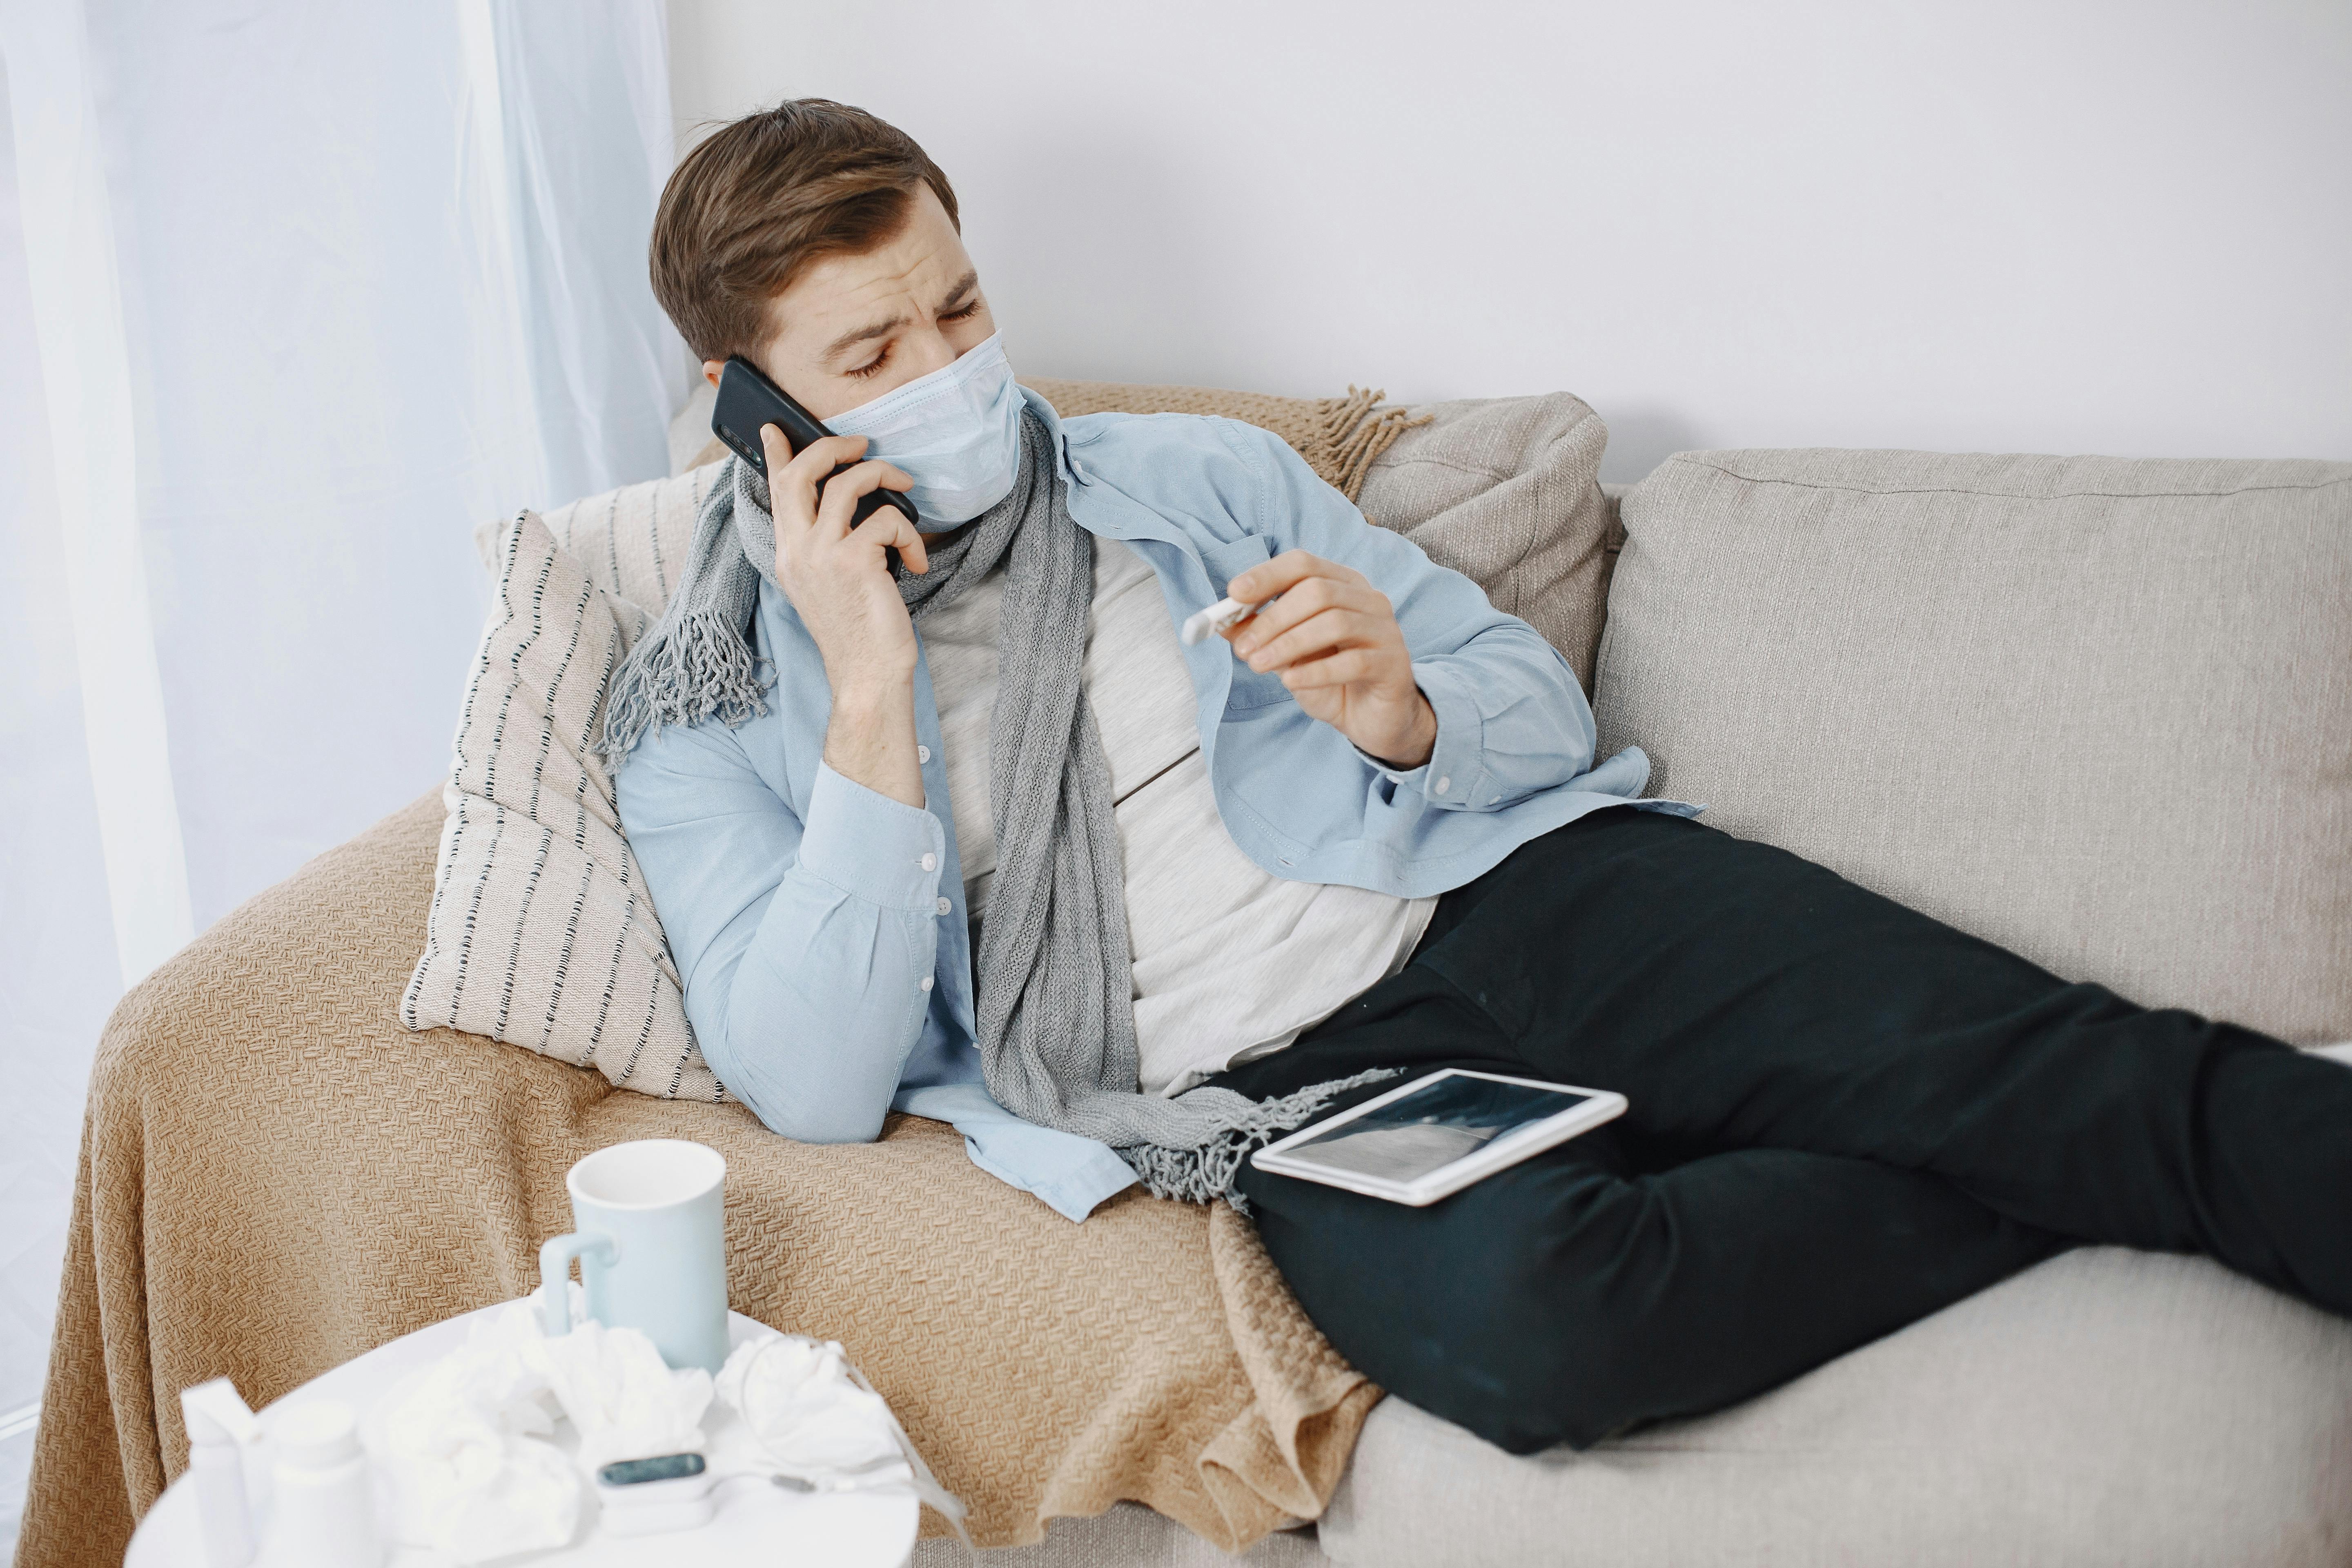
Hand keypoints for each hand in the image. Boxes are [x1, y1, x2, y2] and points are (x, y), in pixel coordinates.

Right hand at [763, 425, 927, 804]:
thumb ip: (828, 545)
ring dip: (882, 477)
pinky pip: (885, 518)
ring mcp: (821, 555)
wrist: (866, 678)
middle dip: (833, 447)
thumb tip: (848, 504)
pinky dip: (908, 534)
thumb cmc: (858, 632)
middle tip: (863, 445)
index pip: (776, 491)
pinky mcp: (853, 561)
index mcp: (788, 555)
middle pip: (801, 473)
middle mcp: (796, 551)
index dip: (778, 454)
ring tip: (905, 488)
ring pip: (846, 485)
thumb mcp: (831, 584)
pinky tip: (914, 562)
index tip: (776, 428)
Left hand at [1224, 550, 1436, 768]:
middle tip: (1243, 648)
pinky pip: (1352, 662)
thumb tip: (1220, 621)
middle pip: (1317, 591)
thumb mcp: (1288, 656)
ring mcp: (1385, 630)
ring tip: (1259, 666)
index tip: (1234, 594)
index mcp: (1342, 585)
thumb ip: (1260, 635)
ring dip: (1288, 644)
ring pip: (1334, 622)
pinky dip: (1316, 671)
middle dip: (1272, 618)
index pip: (1303, 564)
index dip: (1266, 575)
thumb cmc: (1331, 680)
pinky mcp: (1393, 664)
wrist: (1373, 720)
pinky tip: (1290, 683)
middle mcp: (1368, 599)